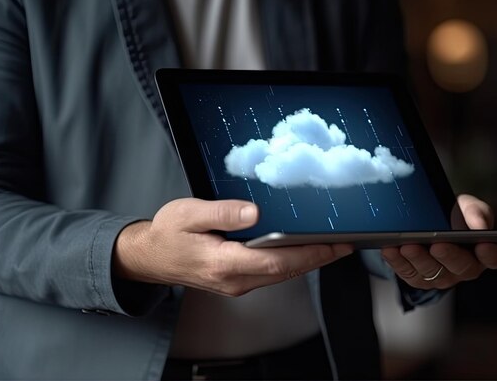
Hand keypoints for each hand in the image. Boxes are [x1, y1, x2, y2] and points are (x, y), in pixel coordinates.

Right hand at [113, 198, 352, 295]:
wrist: (150, 257)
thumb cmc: (167, 234)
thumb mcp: (188, 214)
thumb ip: (222, 213)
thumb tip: (254, 213)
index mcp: (223, 262)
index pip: (276, 261)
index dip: (308, 253)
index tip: (333, 244)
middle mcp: (234, 279)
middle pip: (286, 271)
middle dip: (319, 258)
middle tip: (345, 245)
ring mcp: (236, 283)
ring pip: (280, 274)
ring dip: (309, 261)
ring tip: (333, 247)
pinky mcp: (236, 280)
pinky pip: (271, 274)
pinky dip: (292, 262)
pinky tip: (303, 251)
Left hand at [381, 194, 496, 289]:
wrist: (431, 222)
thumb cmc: (455, 217)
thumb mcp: (468, 207)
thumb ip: (477, 213)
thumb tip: (479, 225)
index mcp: (483, 252)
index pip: (493, 257)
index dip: (490, 253)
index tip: (484, 244)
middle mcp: (464, 268)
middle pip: (459, 267)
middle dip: (448, 256)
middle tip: (438, 245)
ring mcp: (441, 276)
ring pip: (430, 272)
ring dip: (418, 259)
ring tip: (408, 246)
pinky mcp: (419, 278)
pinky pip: (407, 273)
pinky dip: (397, 262)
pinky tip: (390, 249)